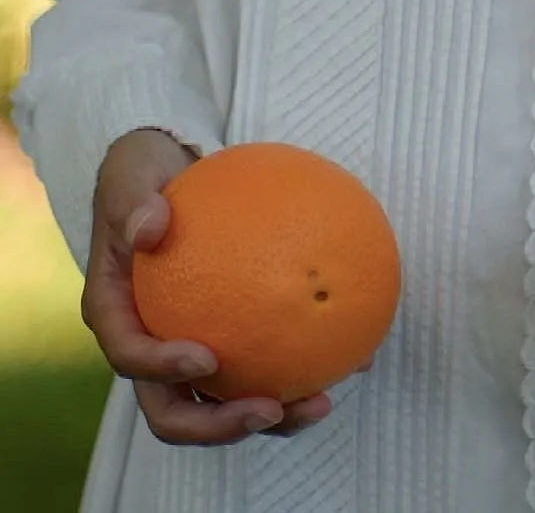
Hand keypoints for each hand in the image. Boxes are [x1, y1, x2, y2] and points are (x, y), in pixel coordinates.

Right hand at [86, 130, 334, 444]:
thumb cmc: (146, 175)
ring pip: (224, 401)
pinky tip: (356, 355)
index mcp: (118, 313)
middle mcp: (151, 344)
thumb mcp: (133, 174)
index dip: (161, 369)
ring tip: (321, 403)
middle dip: (220, 424)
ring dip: (272, 414)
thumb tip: (149, 227)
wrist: (170, 170)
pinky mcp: (233, 333)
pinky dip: (306, 364)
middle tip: (271, 409)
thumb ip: (135, 201)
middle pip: (174, 408)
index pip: (130, 355)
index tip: (207, 359)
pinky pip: (267, 357)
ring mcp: (192, 345)